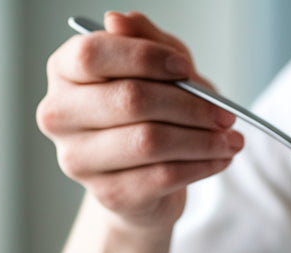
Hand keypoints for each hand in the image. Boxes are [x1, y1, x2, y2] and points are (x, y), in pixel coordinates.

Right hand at [36, 11, 243, 228]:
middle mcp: (59, 115)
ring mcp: (78, 159)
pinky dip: (201, 166)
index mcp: (64, 71)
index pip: (93, 55)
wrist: (142, 179)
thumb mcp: (154, 66)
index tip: (185, 68)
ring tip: (231, 139)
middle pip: (128, 99)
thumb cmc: (147, 112)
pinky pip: (162, 176)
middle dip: (189, 105)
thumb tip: (119, 20)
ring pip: (149, 142)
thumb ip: (144, 40)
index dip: (145, 57)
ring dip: (202, 140)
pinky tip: (220, 159)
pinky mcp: (106, 195)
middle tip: (225, 113)